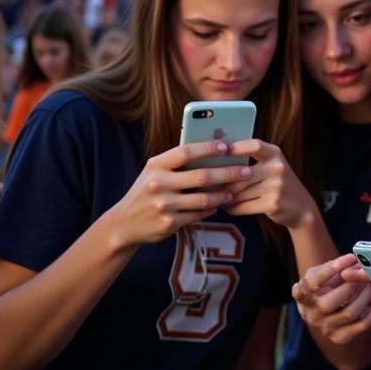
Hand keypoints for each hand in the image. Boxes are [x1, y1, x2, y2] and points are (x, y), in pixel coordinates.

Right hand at [106, 141, 246, 248]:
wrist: (124, 223)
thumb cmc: (146, 192)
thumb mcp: (154, 172)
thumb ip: (176, 163)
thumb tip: (213, 150)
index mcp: (156, 166)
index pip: (186, 151)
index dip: (209, 148)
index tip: (228, 146)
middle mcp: (159, 184)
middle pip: (202, 176)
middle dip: (228, 173)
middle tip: (246, 171)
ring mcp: (164, 205)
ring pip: (204, 198)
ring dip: (224, 194)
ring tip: (234, 191)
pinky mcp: (169, 223)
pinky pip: (199, 214)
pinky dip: (211, 209)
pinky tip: (219, 205)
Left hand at [223, 139, 314, 228]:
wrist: (302, 208)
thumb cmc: (279, 185)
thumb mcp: (272, 166)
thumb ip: (253, 161)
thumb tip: (218, 159)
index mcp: (275, 154)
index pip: (254, 146)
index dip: (235, 147)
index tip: (218, 151)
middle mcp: (277, 168)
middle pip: (241, 173)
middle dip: (224, 182)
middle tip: (212, 185)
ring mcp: (276, 187)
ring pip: (240, 192)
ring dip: (227, 197)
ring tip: (220, 198)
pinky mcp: (273, 204)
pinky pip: (244, 206)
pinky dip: (234, 208)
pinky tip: (230, 208)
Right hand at [292, 254, 370, 344]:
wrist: (322, 314)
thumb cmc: (323, 287)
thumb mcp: (320, 274)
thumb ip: (333, 267)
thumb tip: (355, 261)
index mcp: (302, 296)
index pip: (311, 283)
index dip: (329, 270)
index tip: (350, 258)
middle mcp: (311, 314)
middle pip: (329, 303)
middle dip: (351, 286)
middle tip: (365, 274)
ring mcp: (324, 328)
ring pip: (349, 313)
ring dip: (366, 296)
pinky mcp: (340, 337)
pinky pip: (361, 325)